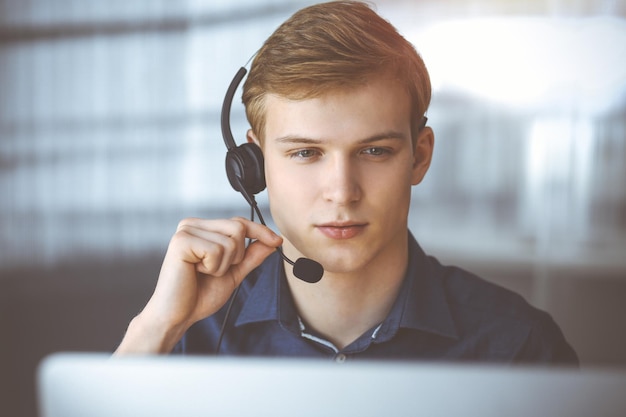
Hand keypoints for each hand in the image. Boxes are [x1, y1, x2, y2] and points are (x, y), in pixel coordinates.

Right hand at [115, 217, 281, 353]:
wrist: (177, 316)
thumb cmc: (199, 295)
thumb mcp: (233, 273)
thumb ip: (251, 256)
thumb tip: (273, 241)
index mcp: (203, 229)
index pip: (238, 222)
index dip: (260, 231)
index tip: (277, 241)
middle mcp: (192, 225)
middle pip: (238, 228)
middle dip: (236, 256)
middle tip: (215, 271)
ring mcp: (186, 231)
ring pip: (230, 241)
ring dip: (223, 265)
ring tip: (204, 273)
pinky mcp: (181, 241)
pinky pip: (217, 250)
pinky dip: (213, 267)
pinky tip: (196, 273)